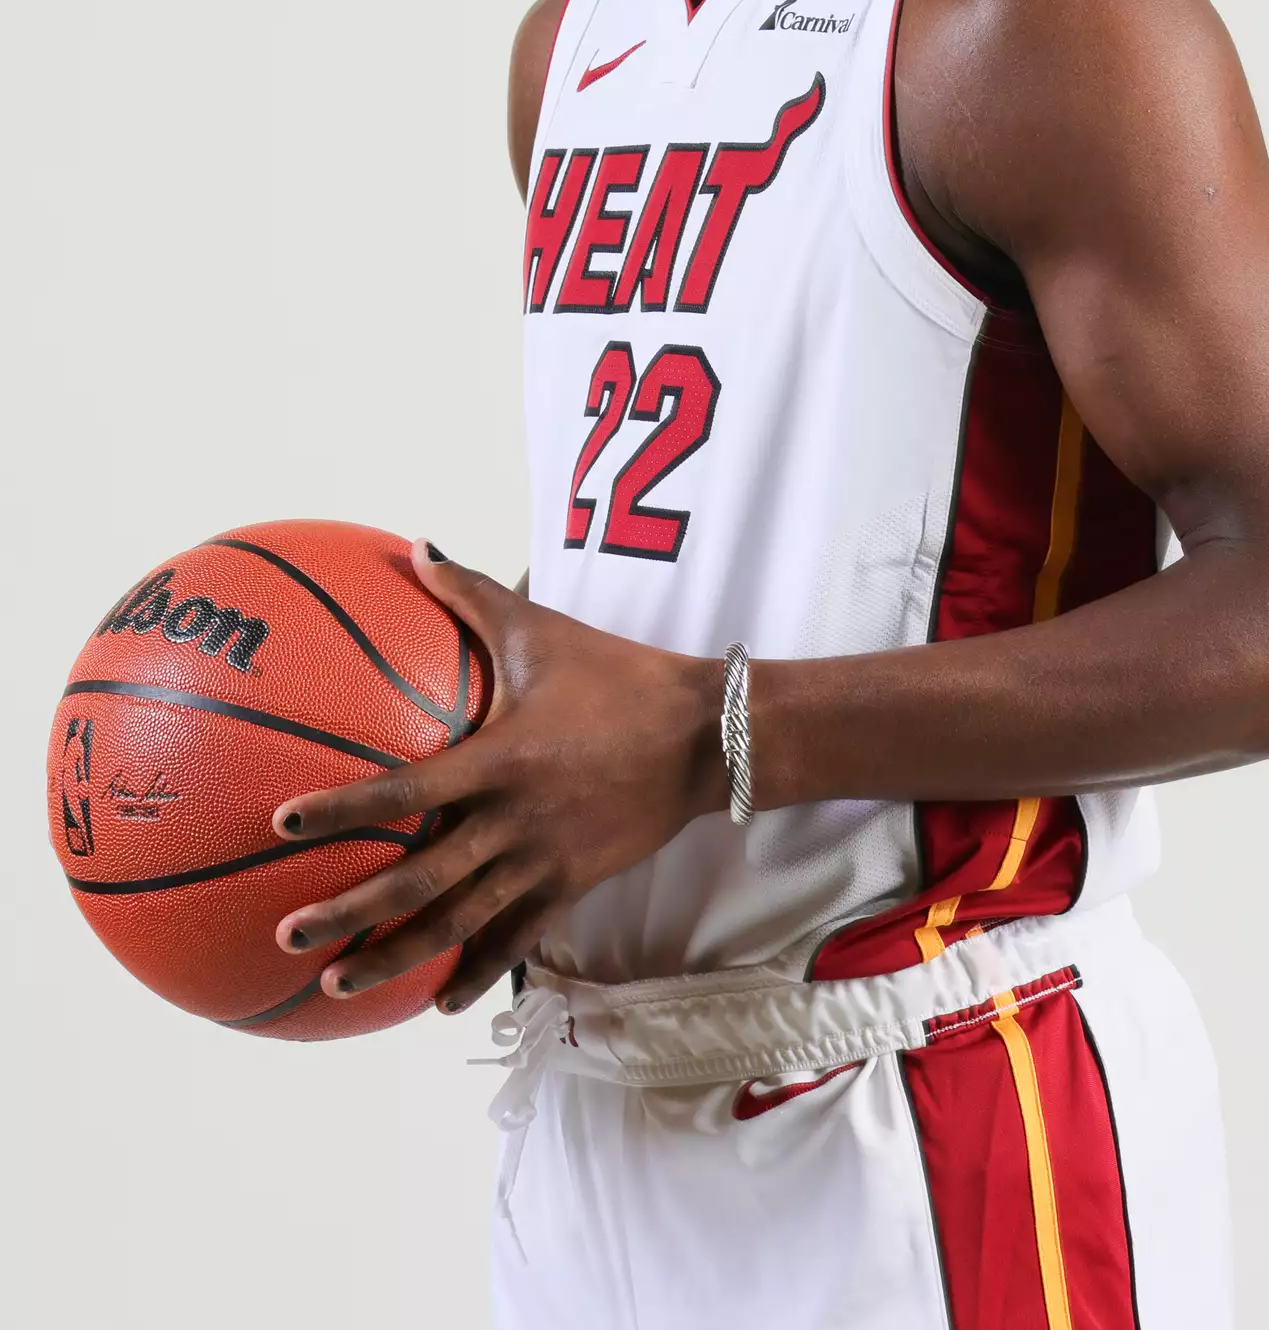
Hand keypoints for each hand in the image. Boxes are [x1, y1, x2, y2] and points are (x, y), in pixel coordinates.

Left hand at [270, 543, 726, 1011]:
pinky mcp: (571, 885)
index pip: (404, 791)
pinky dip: (475, 972)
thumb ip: (471, 593)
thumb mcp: (539, 631)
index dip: (343, 809)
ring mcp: (542, 861)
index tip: (283, 825)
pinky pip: (515, 939)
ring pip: (459, 924)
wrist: (703, 735)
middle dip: (350, 912)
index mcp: (498, 760)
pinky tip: (435, 1002)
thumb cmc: (614, 675)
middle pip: (419, 879)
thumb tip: (415, 548)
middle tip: (287, 934)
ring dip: (397, 958)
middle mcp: (512, 821)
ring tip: (339, 986)